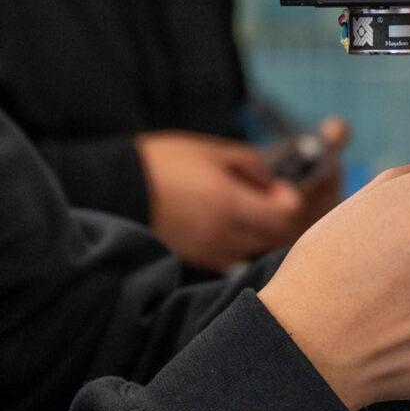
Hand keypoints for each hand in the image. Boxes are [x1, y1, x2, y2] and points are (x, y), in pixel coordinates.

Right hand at [136, 131, 319, 269]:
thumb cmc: (165, 162)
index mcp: (229, 204)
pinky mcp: (197, 260)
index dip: (290, 203)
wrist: (119, 188)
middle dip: (279, 219)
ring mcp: (210, 252)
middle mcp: (224, 235)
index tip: (280, 189)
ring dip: (261, 234)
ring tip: (247, 211)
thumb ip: (251, 165)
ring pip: (256, 251)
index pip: (284, 218)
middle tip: (270, 200)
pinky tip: (227, 225)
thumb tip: (275, 183)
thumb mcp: (212, 150)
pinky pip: (233, 258)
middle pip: (275, 239)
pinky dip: (240, 244)